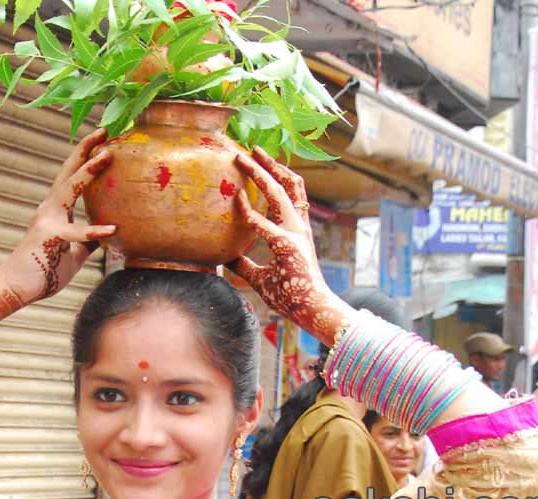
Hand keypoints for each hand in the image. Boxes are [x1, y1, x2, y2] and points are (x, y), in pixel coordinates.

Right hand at [0, 129, 114, 320]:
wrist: (15, 289)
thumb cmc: (43, 271)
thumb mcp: (73, 253)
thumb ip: (88, 240)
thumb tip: (106, 233)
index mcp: (55, 210)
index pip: (73, 178)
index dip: (87, 157)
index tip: (103, 139)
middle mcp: (49, 209)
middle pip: (68, 172)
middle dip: (85, 149)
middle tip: (104, 129)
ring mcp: (47, 221)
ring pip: (68, 191)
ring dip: (87, 171)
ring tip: (106, 155)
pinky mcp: (48, 239)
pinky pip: (74, 233)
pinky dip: (93, 230)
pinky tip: (112, 229)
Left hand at [226, 147, 350, 344]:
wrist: (311, 311)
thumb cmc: (290, 295)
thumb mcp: (260, 277)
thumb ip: (245, 265)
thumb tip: (225, 258)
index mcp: (296, 231)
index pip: (288, 195)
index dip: (274, 177)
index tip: (258, 165)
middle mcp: (298, 227)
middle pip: (288, 185)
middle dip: (269, 165)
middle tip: (250, 148)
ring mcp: (296, 235)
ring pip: (281, 193)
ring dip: (262, 173)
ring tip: (244, 158)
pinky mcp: (288, 247)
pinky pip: (265, 226)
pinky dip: (250, 213)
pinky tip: (236, 201)